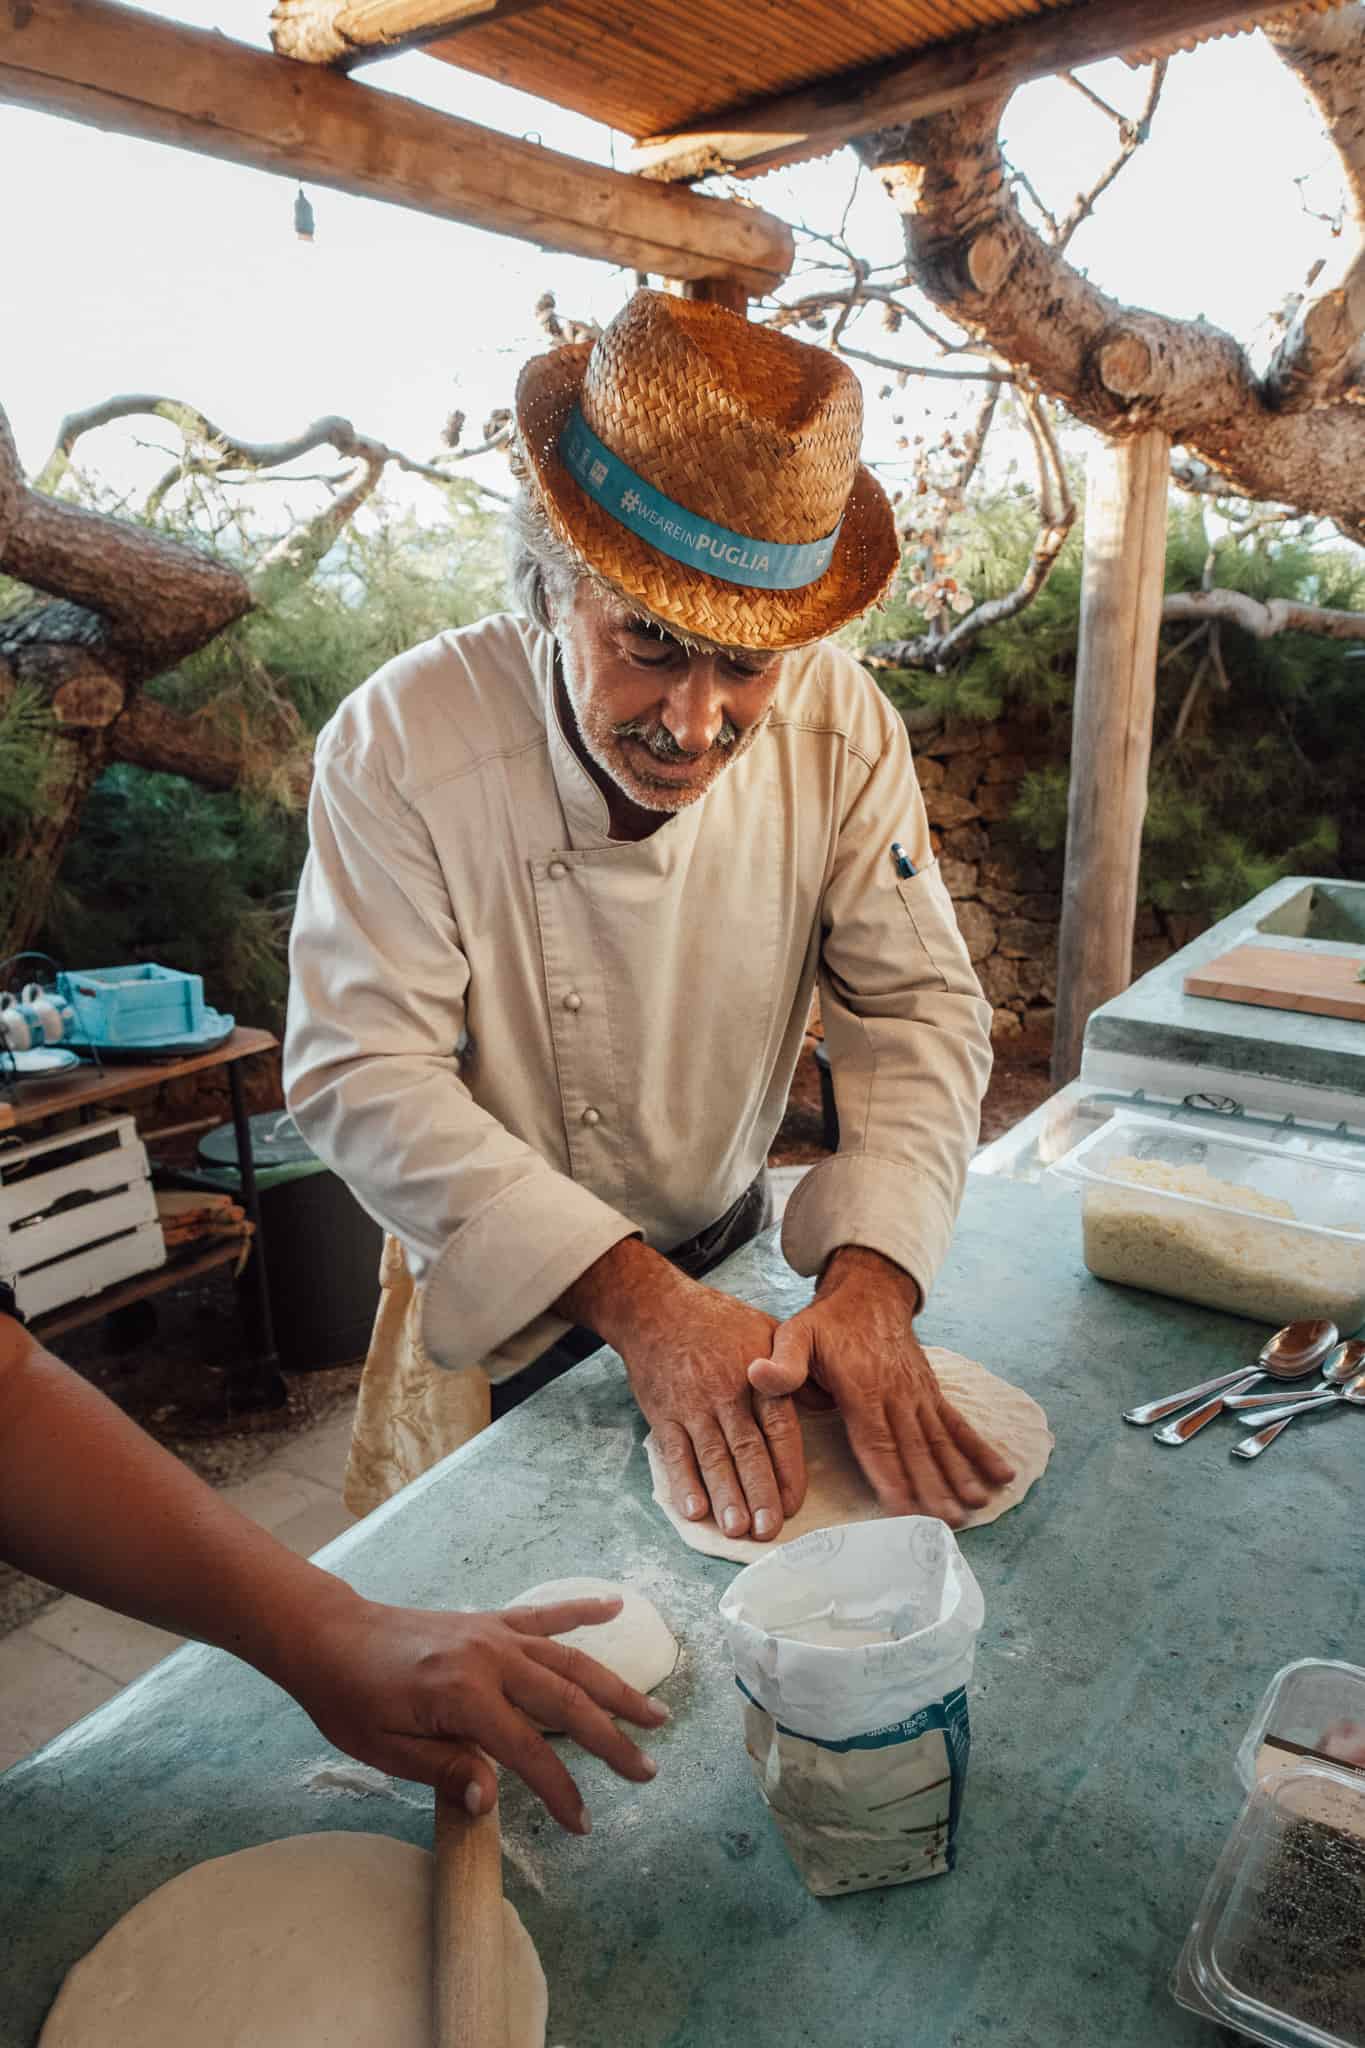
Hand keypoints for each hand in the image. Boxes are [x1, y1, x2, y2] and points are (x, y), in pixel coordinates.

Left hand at [272, 1589, 667, 1833]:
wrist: (329, 1635)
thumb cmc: (350, 1699)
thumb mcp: (386, 1750)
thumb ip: (446, 1770)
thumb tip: (493, 1802)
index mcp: (463, 1695)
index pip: (528, 1751)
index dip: (559, 1791)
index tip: (584, 1824)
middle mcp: (490, 1658)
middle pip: (566, 1702)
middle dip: (611, 1739)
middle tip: (648, 1770)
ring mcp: (494, 1634)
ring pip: (569, 1661)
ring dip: (615, 1686)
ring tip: (654, 1713)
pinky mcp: (490, 1621)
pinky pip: (545, 1615)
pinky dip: (581, 1610)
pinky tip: (616, 1605)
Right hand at [574, 1248, 804, 1541]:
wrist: (657, 1308)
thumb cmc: (718, 1323)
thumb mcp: (768, 1331)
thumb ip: (796, 1371)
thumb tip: (827, 1404)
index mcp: (759, 1377)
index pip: (779, 1428)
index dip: (788, 1468)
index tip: (795, 1502)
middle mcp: (727, 1392)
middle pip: (747, 1449)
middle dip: (759, 1492)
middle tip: (769, 1528)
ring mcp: (693, 1405)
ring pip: (713, 1457)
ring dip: (725, 1495)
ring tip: (736, 1529)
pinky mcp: (663, 1413)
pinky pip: (674, 1454)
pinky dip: (684, 1483)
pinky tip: (694, 1510)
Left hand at [750, 1245, 1014, 1526]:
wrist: (870, 1294)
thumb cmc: (828, 1324)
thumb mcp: (797, 1334)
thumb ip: (783, 1360)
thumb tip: (758, 1374)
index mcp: (862, 1388)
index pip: (877, 1439)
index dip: (891, 1474)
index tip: (904, 1507)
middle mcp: (896, 1395)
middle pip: (915, 1449)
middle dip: (933, 1487)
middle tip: (949, 1521)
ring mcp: (919, 1396)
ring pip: (941, 1441)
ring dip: (960, 1474)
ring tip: (978, 1505)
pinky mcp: (933, 1394)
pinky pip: (958, 1425)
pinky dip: (980, 1450)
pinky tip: (1001, 1474)